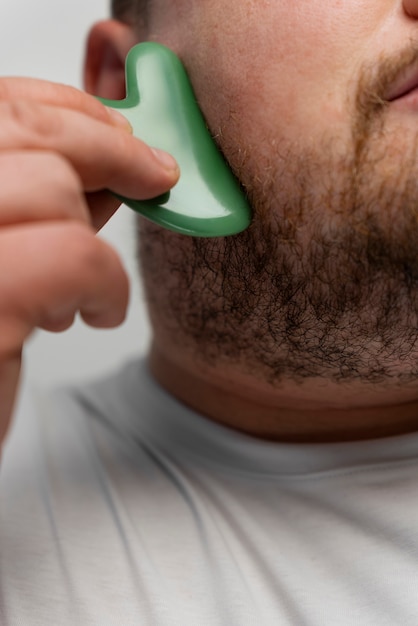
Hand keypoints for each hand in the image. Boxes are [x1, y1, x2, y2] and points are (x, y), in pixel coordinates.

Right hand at [0, 77, 178, 446]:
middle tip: (158, 175)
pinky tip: (94, 315)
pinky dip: (104, 285)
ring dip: (94, 238)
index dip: (68, 109)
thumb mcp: (7, 254)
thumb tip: (111, 160)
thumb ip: (41, 201)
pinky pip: (71, 257)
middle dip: (111, 147)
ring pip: (52, 190)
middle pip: (25, 132)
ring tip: (89, 287)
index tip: (125, 133)